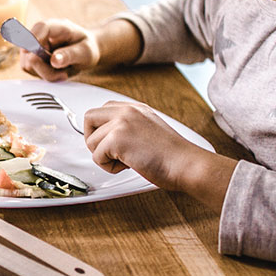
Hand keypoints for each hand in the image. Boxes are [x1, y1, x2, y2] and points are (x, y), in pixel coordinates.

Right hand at [20, 19, 98, 81]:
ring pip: (29, 63)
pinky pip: (32, 70)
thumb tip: (54, 61)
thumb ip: (71, 55)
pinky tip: (57, 72)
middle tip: (63, 74)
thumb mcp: (85, 52)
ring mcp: (35, 46)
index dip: (33, 37)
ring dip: (46, 73)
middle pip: (31, 49)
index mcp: (59, 26)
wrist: (84, 52)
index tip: (27, 51)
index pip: (42, 27)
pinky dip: (45, 75)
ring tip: (63, 72)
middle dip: (44, 66)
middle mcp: (43, 34)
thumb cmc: (86, 48)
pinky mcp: (31, 58)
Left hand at [81, 100, 231, 200]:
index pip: (102, 109)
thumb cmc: (173, 155)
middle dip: (93, 138)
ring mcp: (121, 123)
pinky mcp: (117, 139)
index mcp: (135, 108)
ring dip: (105, 157)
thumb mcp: (149, 129)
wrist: (186, 164)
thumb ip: (129, 127)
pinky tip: (128, 166)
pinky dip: (109, 167)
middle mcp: (127, 111)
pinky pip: (97, 156)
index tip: (107, 142)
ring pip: (91, 141)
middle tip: (110, 153)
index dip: (100, 128)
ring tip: (127, 161)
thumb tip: (107, 136)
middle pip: (89, 118)